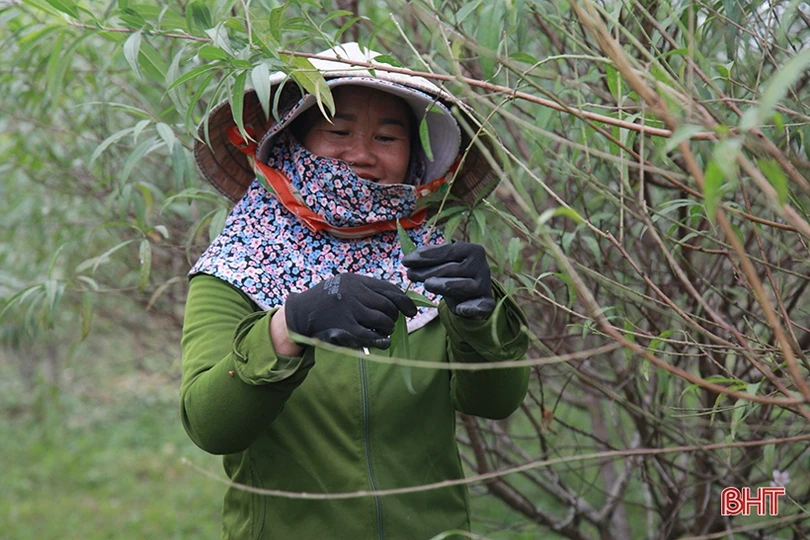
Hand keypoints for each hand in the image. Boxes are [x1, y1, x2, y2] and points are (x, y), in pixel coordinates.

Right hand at [284, 273, 416, 348]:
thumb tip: (395, 301)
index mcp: (356, 281)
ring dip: (388, 328)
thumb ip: (366, 290)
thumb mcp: (344, 285)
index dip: (404, 301)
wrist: (299, 313)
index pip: (389, 289)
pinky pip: (372, 336)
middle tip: (391, 322)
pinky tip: (383, 341)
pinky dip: (381, 340)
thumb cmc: (325, 300)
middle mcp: (354, 293)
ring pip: (383, 320)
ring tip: (384, 331)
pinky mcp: (345, 328)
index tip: (412, 310)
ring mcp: (349, 310)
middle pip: (388, 306)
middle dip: (394, 316)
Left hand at [402, 242, 495, 318]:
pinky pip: (480, 306)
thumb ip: (432, 258)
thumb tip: (409, 259)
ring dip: (442, 286)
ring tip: (426, 285)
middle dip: (427, 271)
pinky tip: (460, 309)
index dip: (425, 256)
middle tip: (410, 274)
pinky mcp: (487, 303)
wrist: (474, 294)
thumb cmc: (455, 274)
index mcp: (473, 250)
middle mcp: (482, 266)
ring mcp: (485, 285)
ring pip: (461, 286)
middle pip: (451, 268)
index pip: (447, 251)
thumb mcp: (446, 262)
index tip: (406, 260)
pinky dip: (470, 308)